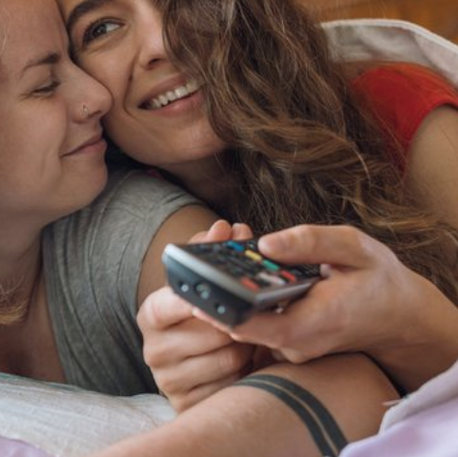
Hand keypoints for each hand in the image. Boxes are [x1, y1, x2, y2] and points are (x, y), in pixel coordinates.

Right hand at [138, 220, 255, 411]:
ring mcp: (169, 379)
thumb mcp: (206, 287)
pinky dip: (244, 374)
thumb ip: (214, 253)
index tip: (221, 292)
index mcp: (151, 314)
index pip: (169, 301)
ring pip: (227, 357)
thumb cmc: (207, 322)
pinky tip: (243, 367)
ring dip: (246, 348)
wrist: (206, 370)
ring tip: (246, 340)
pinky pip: (232, 385)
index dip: (196, 297)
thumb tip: (226, 226)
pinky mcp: (188, 405)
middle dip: (236, 322)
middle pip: (209, 330)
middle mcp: (153, 348)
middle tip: (250, 315)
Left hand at [195, 225, 425, 363]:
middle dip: (216, 297)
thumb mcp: (353, 246)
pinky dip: (241, 301)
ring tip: (209, 260)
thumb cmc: (376, 277)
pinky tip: (232, 272)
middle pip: (242, 326)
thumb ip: (310, 242)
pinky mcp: (286, 343)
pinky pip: (255, 323)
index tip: (195, 294)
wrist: (397, 315)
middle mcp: (299, 343)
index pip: (258, 327)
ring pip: (245, 324)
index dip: (223, 313)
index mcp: (316, 320)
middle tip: (192, 265)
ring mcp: (291, 347)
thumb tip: (264, 245)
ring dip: (226, 297)